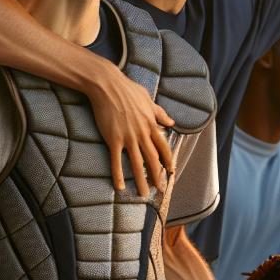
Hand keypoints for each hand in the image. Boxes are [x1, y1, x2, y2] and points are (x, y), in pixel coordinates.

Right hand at [89, 61, 174, 195]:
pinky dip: (118, 175)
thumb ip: (160, 113)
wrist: (107, 85)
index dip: (167, 160)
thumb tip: (171, 122)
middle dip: (157, 176)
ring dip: (141, 180)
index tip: (171, 171)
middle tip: (160, 190)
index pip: (163, 147)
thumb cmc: (127, 89)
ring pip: (137, 163)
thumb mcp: (148, 99)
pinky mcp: (113, 139)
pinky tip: (120, 187)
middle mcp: (142, 133)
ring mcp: (128, 137)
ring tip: (143, 194)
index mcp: (151, 124)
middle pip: (152, 159)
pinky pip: (116, 161)